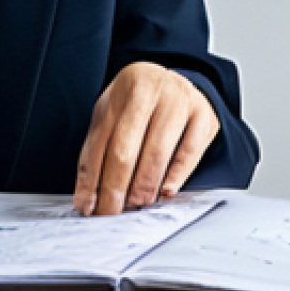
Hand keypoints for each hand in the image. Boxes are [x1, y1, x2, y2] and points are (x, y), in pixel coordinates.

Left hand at [72, 62, 219, 216]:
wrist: (176, 79)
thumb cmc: (139, 103)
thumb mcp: (114, 113)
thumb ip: (100, 148)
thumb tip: (86, 197)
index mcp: (120, 90)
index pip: (99, 140)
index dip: (91, 177)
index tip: (87, 205)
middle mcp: (149, 90)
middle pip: (125, 147)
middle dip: (114, 186)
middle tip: (110, 211)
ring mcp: (178, 100)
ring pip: (156, 151)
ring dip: (143, 184)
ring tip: (136, 203)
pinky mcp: (203, 114)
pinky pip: (189, 151)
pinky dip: (176, 175)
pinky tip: (165, 192)